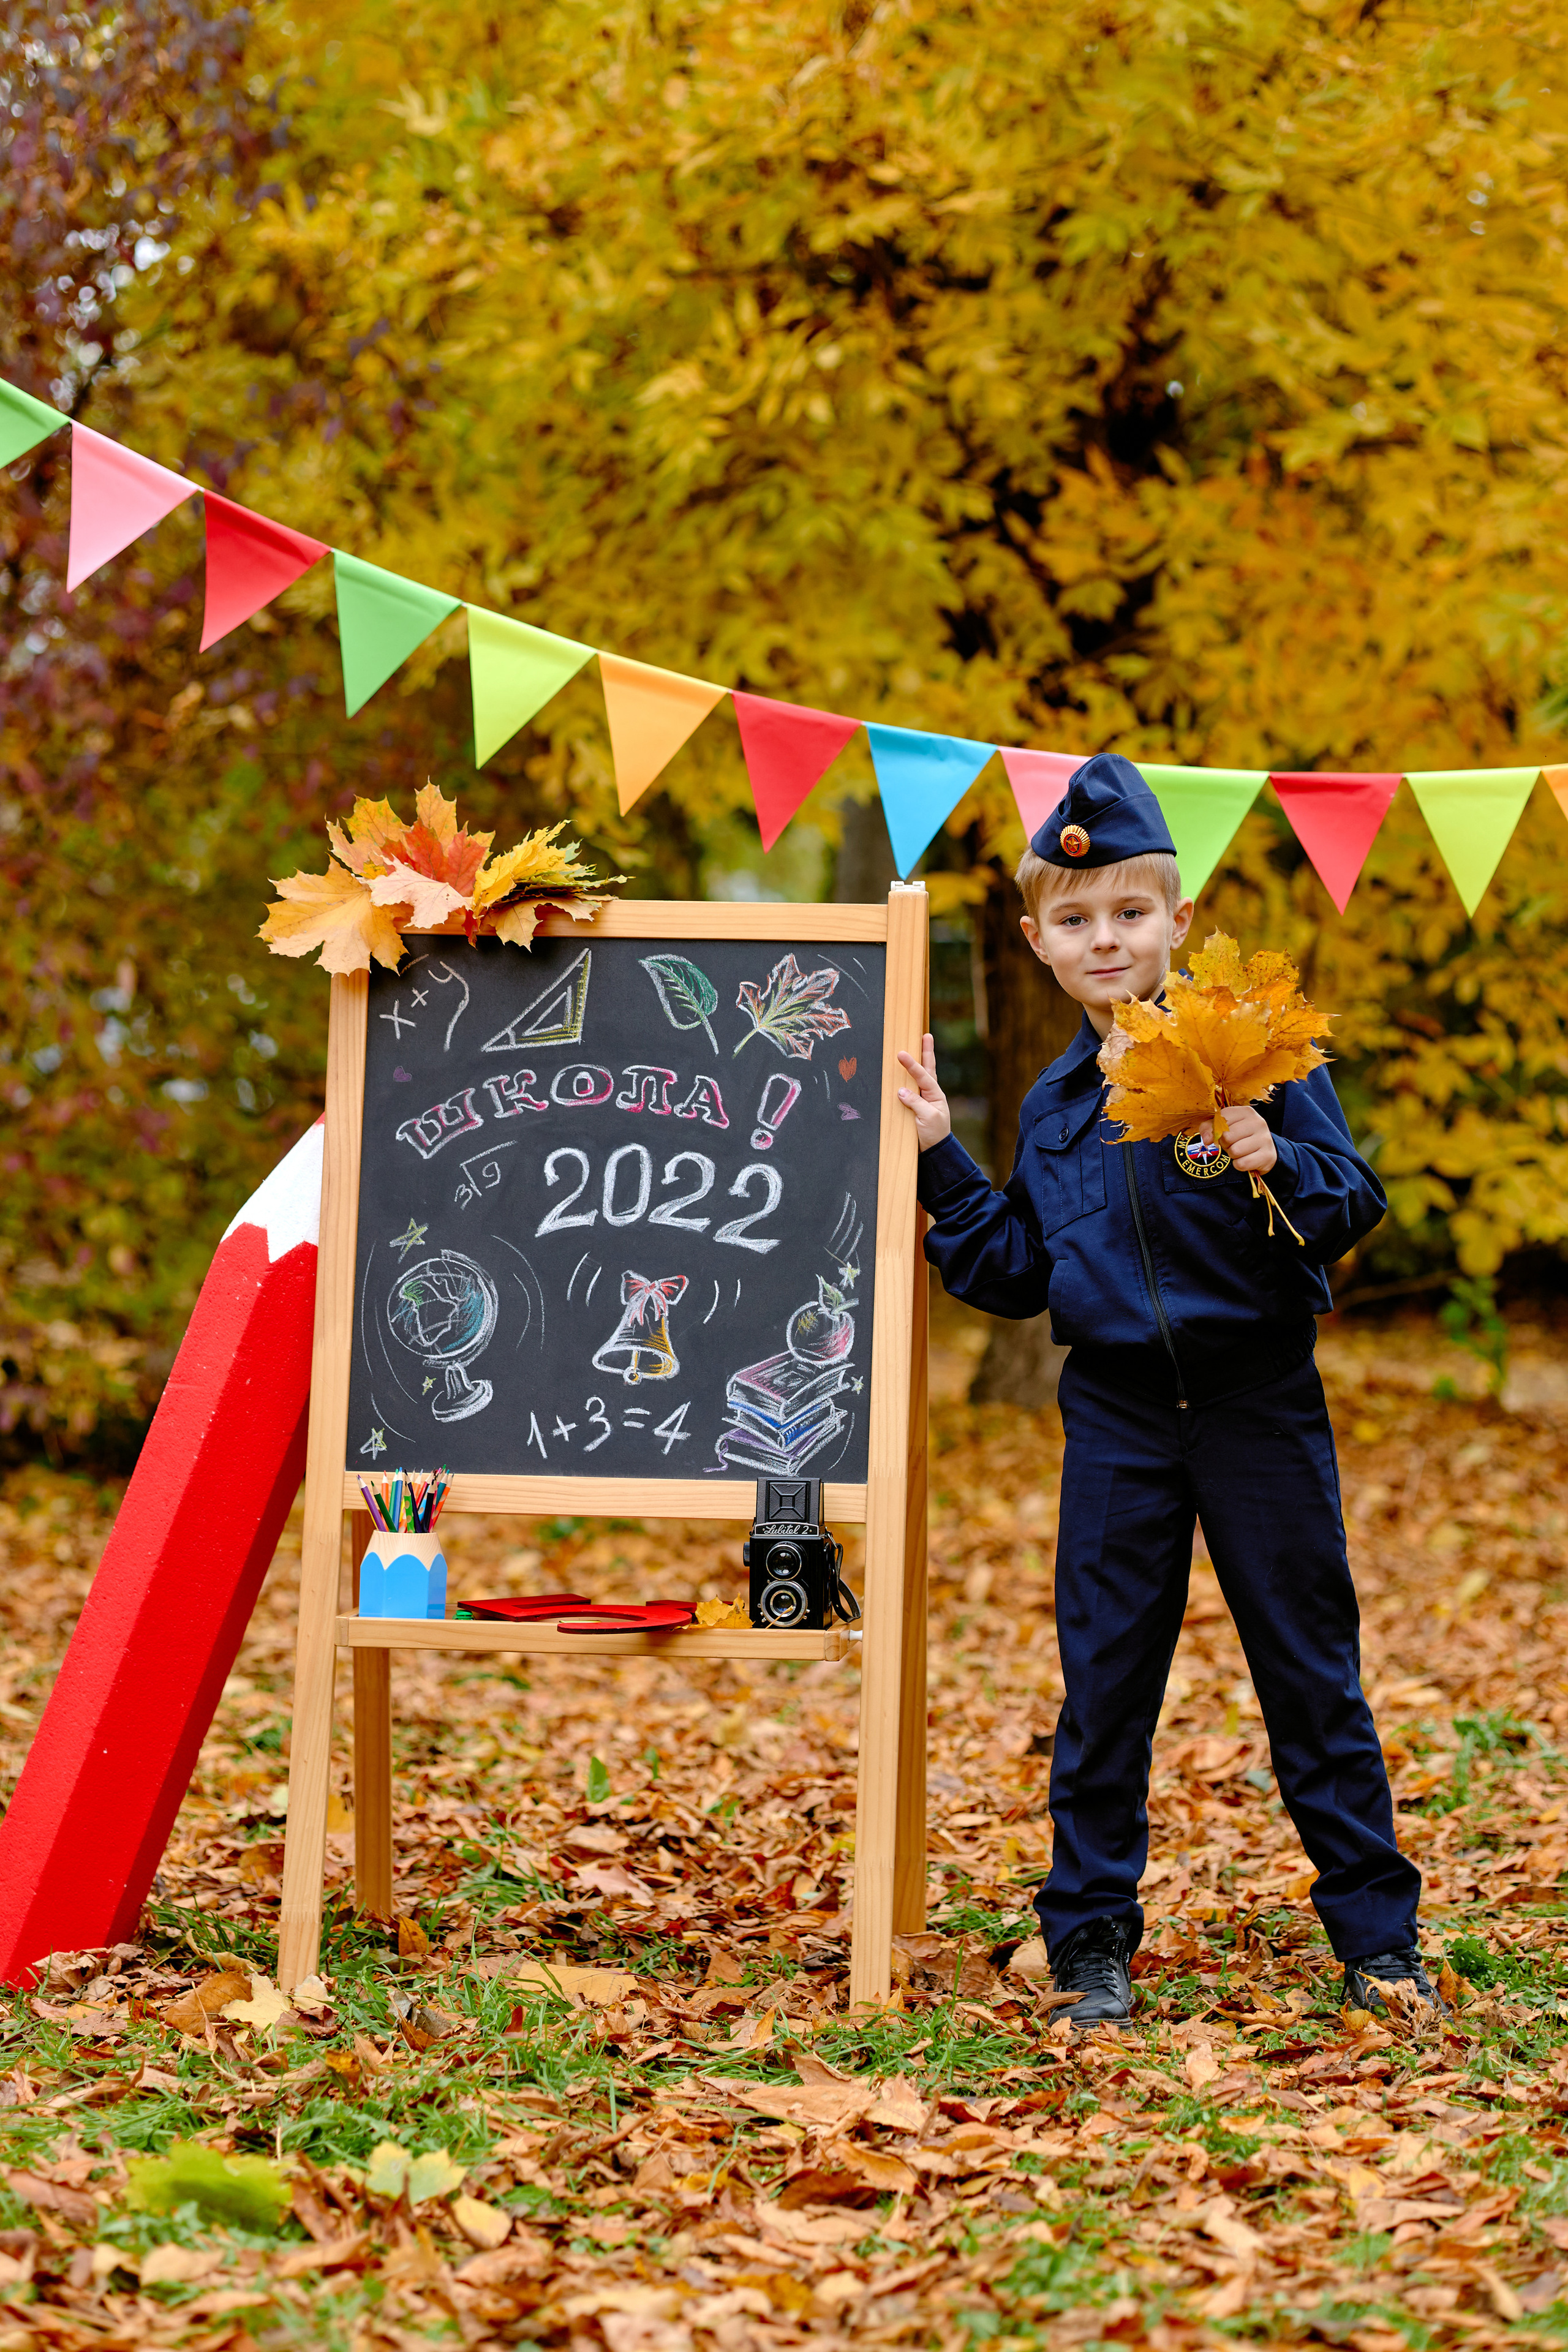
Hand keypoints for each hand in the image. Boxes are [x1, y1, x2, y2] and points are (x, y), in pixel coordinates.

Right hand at [897, 1034, 950, 1151]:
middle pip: (928, 1069)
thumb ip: (916, 1103)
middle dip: (926, 1052)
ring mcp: (923, 1099)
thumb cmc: (934, 1134)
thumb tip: (901, 1091)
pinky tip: (903, 1072)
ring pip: (920, 1077)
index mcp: (935, 1095)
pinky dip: (909, 1078)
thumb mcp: (927, 1118)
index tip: (901, 1054)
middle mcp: (930, 1094)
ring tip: (918, 1045)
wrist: (935, 1151)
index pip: (923, 1076)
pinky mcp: (915, 1106)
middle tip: (926, 1035)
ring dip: (918, 1062)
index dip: (912, 1065)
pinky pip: (911, 1089)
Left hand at [1207, 1104, 1276, 1176]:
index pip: (1222, 1118)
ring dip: (1233, 1155)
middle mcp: (1258, 1122)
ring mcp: (1265, 1139)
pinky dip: (1239, 1165)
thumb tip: (1207, 1139)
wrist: (1264, 1152)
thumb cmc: (1241, 1137)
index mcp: (1247, 1112)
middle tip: (1233, 1144)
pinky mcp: (1267, 1156)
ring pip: (1234, 1151)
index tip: (1222, 1134)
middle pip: (1227, 1136)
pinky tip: (1246, 1159)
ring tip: (1240, 1151)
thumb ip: (1209, 1127)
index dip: (1217, 1130)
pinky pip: (1242, 1164)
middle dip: (1225, 1144)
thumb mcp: (1225, 1127)